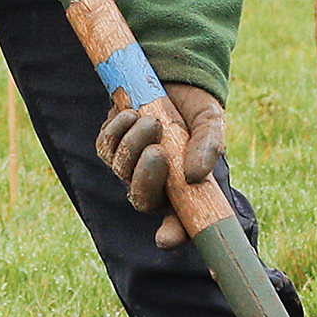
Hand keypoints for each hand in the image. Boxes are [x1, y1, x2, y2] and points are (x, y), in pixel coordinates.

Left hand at [95, 82, 224, 249]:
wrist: (172, 76)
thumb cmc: (195, 108)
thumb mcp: (211, 122)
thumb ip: (210, 146)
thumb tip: (194, 176)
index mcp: (184, 188)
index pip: (179, 223)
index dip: (173, 234)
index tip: (166, 239)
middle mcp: (155, 184)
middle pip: (141, 200)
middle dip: (146, 179)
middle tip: (158, 153)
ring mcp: (130, 167)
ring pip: (121, 170)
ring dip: (134, 144)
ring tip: (152, 120)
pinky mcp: (111, 146)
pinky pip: (105, 147)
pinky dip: (117, 130)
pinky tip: (131, 114)